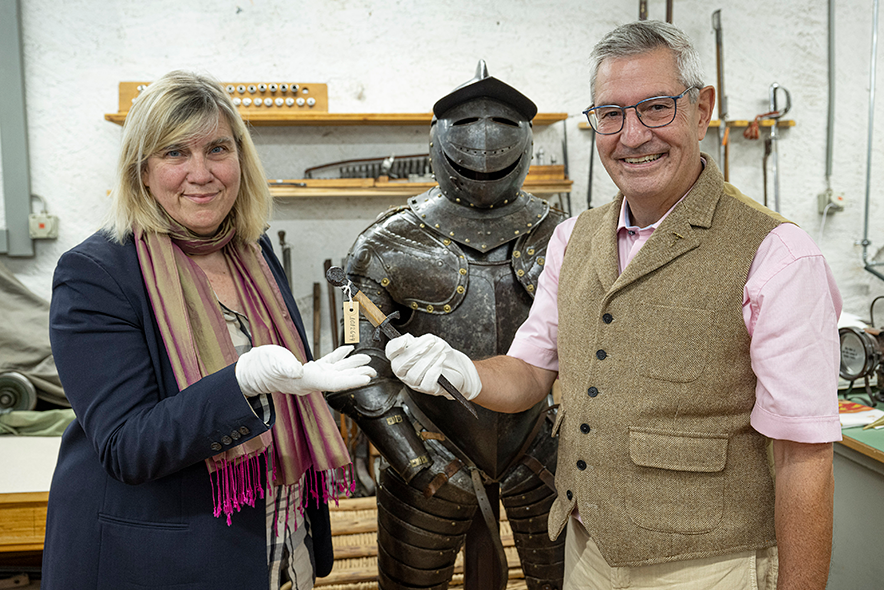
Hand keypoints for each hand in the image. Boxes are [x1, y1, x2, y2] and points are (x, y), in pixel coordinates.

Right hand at [236, 345, 374, 396]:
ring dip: (351, 365)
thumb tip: (297, 370)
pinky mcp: (307, 369)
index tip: (366, 379)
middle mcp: (312, 381)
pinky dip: (338, 357)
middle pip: (339, 379)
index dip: (351, 380)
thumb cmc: (260, 367)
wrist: (250, 371)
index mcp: (306, 380)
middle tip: (374, 370)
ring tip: (366, 360)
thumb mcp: (272, 362)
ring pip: (336, 371)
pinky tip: (347, 350)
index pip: (334, 383)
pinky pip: (327, 363)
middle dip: (357, 374)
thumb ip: (285, 366)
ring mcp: (310, 375)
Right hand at [385, 334, 480, 399]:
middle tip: (430, 342)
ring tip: (439, 349)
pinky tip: (441, 358)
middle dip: (416, 351)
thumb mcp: (429, 341)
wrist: (458, 367)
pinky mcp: (428, 389)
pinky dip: (435, 367)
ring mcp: (415, 383)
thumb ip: (416, 340)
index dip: (395, 347)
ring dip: (429, 358)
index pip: (390, 353)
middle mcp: (405, 373)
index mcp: (401, 358)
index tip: (405, 340)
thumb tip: (407, 339)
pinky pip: (427, 380)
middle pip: (399, 365)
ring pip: (414, 374)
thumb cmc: (441, 354)